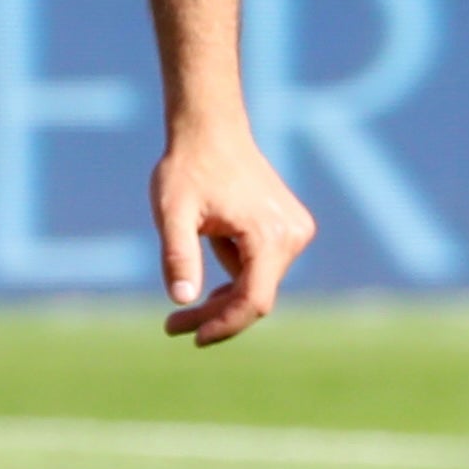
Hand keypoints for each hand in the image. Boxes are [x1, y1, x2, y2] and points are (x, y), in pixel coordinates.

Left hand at [156, 114, 315, 343]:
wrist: (211, 129)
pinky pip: (261, 270)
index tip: (192, 338)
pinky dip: (234, 280)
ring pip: (258, 286)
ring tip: (179, 311)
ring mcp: (296, 232)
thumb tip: (182, 299)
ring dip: (222, 301)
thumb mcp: (173, 212)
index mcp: (271, 234)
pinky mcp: (290, 229)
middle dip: (216, 316)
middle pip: (256, 297)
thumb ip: (178, 255)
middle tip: (172, 326)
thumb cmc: (188, 167)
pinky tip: (204, 281)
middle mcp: (294, 236)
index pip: (254, 300)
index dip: (224, 325)